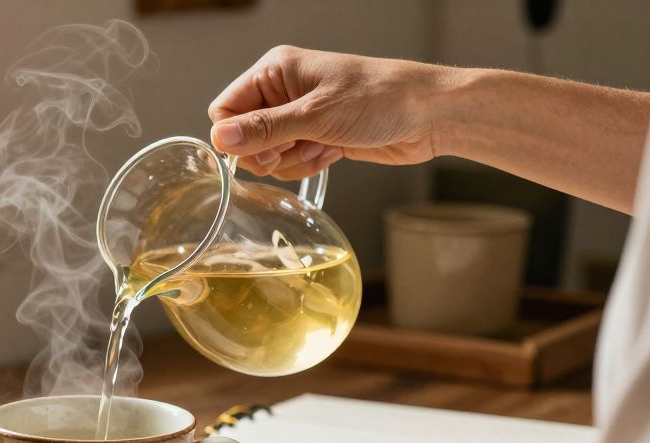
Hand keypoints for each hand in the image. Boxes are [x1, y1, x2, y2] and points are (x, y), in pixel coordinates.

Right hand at [209, 46, 451, 179]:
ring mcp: (298, 115)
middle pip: (244, 137)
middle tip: (299, 147)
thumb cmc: (379, 99)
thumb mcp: (316, 115)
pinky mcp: (314, 136)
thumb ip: (264, 129)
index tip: (267, 147)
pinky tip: (332, 153)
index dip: (238, 137)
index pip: (225, 110)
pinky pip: (289, 162)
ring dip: (291, 161)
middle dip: (269, 152)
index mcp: (275, 70)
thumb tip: (219, 139)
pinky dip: (307, 164)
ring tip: (324, 146)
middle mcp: (282, 91)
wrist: (429, 115)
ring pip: (267, 154)